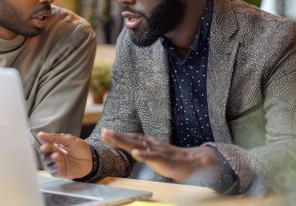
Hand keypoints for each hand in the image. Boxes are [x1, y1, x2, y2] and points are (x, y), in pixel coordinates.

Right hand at [37, 132, 92, 179]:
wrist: (91, 159)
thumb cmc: (81, 148)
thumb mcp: (68, 140)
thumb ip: (55, 138)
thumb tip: (41, 134)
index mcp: (56, 148)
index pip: (47, 148)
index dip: (45, 147)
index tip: (44, 147)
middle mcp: (55, 157)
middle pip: (45, 157)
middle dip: (47, 155)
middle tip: (51, 152)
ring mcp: (58, 165)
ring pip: (48, 165)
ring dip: (51, 162)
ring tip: (56, 157)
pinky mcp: (61, 173)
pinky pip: (54, 173)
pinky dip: (55, 169)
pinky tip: (59, 165)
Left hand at [101, 128, 220, 182]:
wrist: (191, 163)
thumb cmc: (171, 159)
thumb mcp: (153, 154)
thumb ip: (141, 151)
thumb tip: (129, 149)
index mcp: (148, 143)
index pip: (130, 137)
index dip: (117, 136)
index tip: (104, 133)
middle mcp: (151, 144)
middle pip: (131, 138)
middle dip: (116, 135)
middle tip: (103, 131)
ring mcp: (157, 150)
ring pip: (138, 144)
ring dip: (124, 140)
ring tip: (112, 137)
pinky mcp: (164, 159)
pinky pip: (152, 156)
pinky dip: (143, 154)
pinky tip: (134, 152)